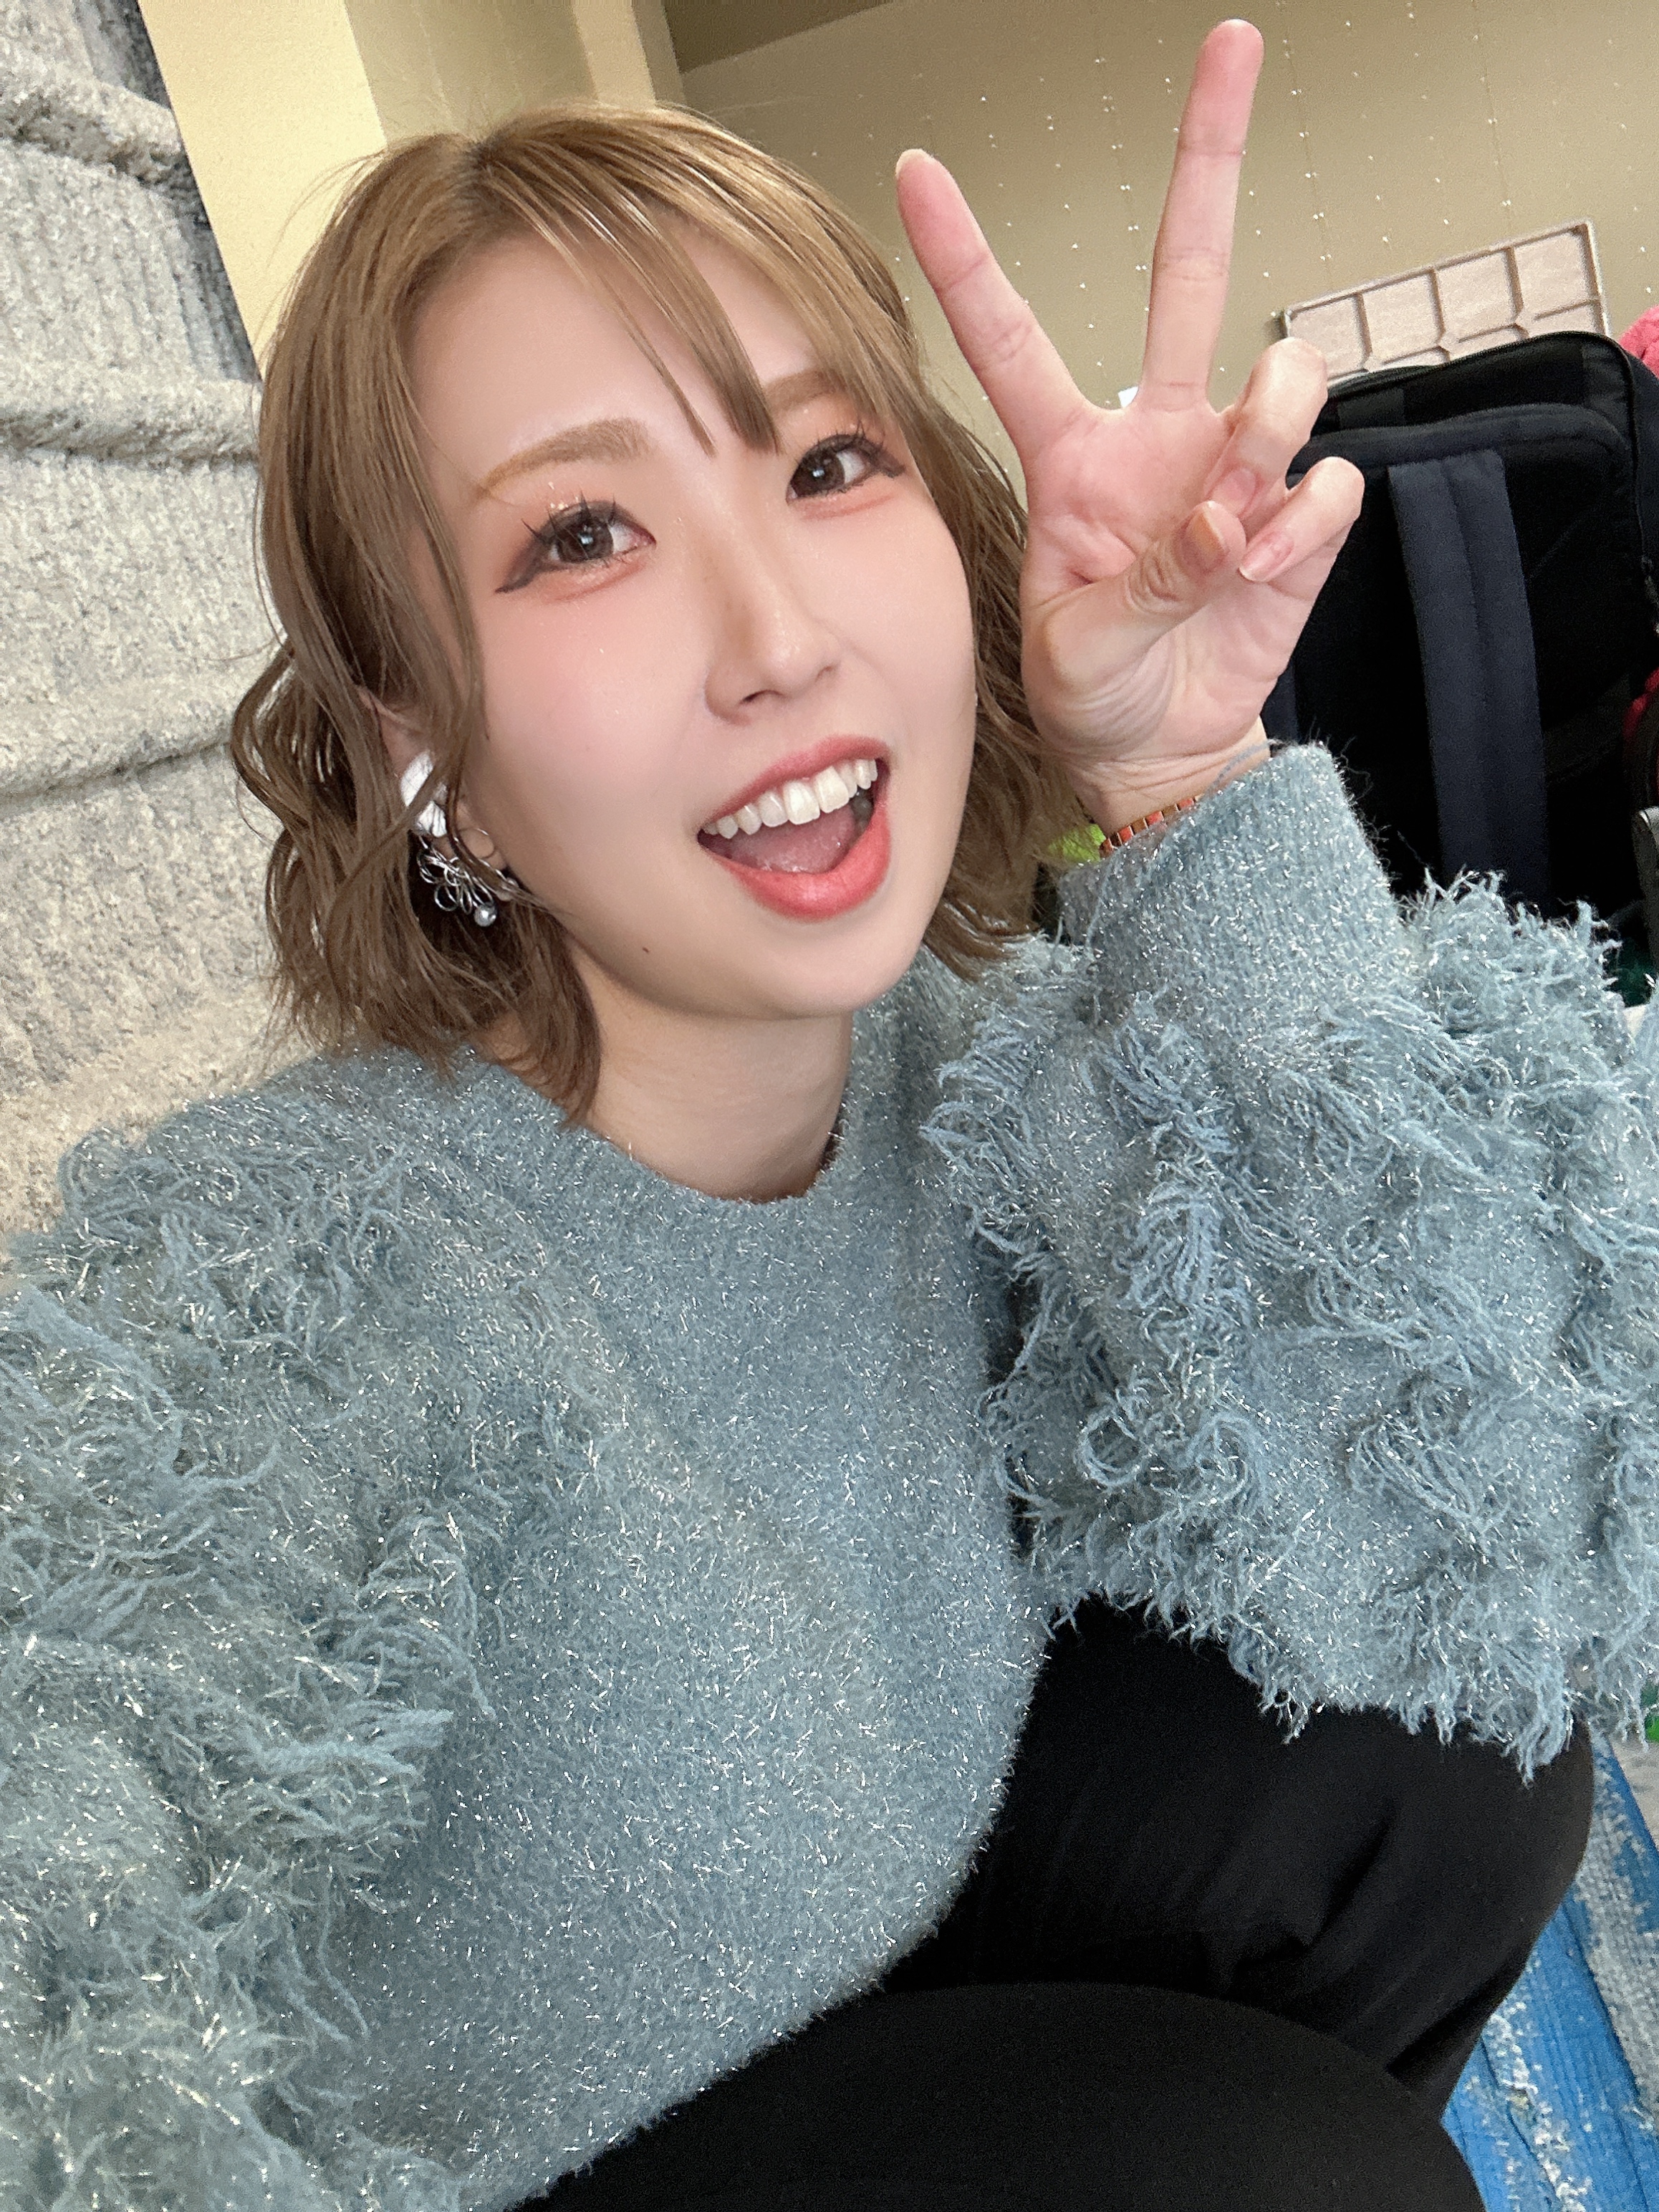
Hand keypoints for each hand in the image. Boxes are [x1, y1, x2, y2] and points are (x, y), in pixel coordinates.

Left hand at [895, 18, 1363, 826]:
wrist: (1167, 751)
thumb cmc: (1096, 694)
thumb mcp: (1074, 650)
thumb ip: (1143, 581)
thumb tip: (1222, 519)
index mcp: (1071, 458)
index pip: (1009, 339)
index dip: (966, 256)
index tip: (918, 172)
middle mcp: (1159, 436)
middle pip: (1190, 271)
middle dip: (1208, 156)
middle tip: (1232, 46)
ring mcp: (1234, 464)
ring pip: (1282, 378)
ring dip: (1265, 444)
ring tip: (1228, 542)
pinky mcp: (1299, 511)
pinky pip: (1326, 483)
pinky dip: (1299, 531)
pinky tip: (1263, 575)